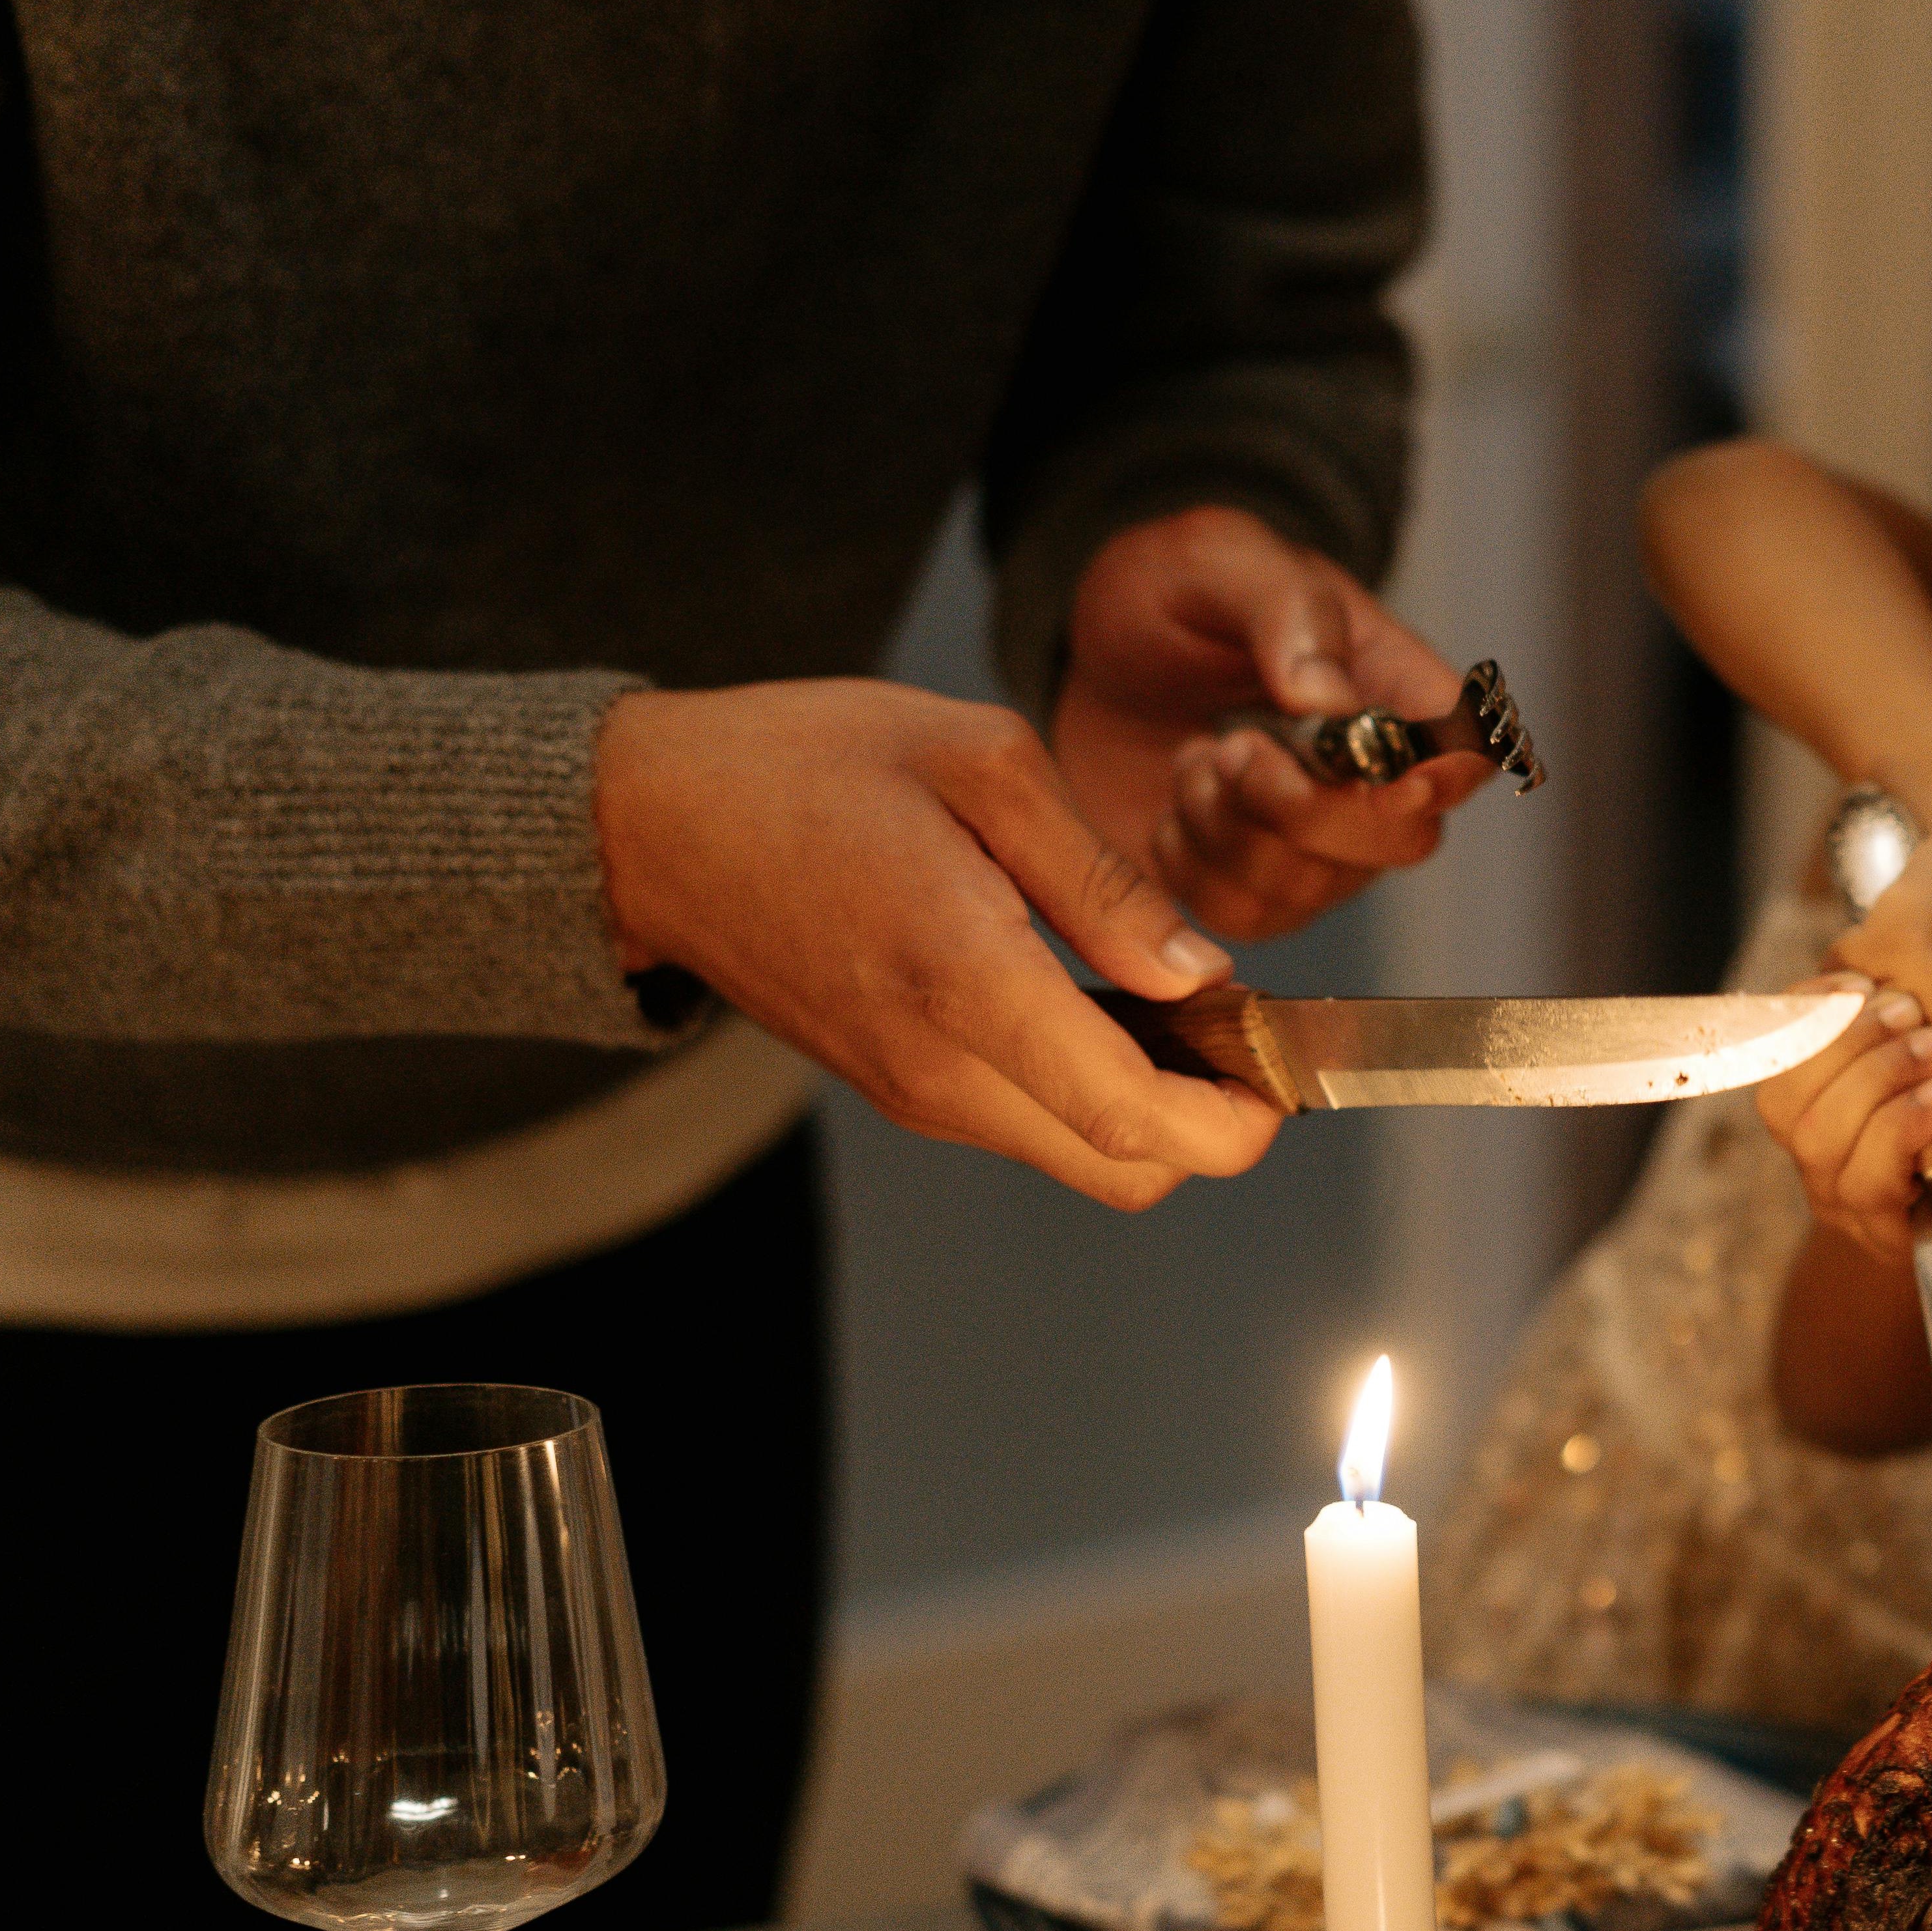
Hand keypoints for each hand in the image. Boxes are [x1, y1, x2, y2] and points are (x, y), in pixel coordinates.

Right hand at [596, 678, 1278, 1210]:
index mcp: (966, 979)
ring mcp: (914, 1090)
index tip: (1284, 1062)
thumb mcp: (979, 760)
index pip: (1134, 1117)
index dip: (1237, 1117)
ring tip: (1178, 996)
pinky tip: (1105, 999)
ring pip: (1080, 1157)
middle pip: (1124, 1170)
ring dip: (1154, 1105)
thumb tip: (1202, 972)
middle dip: (1212, 1122)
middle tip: (1245, 1024)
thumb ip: (1103, 879)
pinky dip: (1092, 1088)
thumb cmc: (807, 763)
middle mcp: (939, 1066)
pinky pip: (1028, 1124)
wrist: (648, 820)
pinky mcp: (899, 1086)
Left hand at [1051, 505, 1487, 939]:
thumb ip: (1287, 613)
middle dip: (1303, 807)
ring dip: (1229, 827)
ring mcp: (1321, 845)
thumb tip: (1332, 703)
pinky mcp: (1253, 887)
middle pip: (1404, 840)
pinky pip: (1244, 917)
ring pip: (1314, 888)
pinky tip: (1181, 801)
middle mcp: (1379, 780)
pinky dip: (1190, 865)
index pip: (1471, 752)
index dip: (1438, 773)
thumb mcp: (1219, 561)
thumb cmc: (1176, 596)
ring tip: (1197, 757)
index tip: (1360, 758)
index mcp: (1397, 687)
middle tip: (1234, 745)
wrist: (1103, 657)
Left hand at [1754, 976, 1931, 1257]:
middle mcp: (1833, 1190)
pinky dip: (1817, 1010)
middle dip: (1877, 1082)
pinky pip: (1774, 1046)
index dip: (1899, 1137)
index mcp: (1890, 1226)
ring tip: (1909, 1006)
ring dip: (1848, 1041)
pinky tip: (1866, 985)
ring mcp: (1801, 1139)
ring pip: (1786, 1095)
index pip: (1868, 1190)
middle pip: (1819, 1141)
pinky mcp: (1786, 1082)